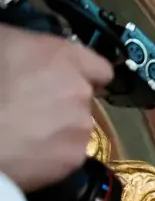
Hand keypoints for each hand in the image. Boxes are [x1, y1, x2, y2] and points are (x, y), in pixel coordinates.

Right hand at [0, 25, 112, 191]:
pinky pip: (67, 155)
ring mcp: (80, 126)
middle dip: (62, 103)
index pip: (99, 68)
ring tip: (25, 130)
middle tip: (30, 106)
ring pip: (76, 128)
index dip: (85, 75)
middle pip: (83, 99)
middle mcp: (80, 91)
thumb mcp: (4, 42)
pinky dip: (51, 155)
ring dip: (58, 129)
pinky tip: (26, 149)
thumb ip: (31, 49)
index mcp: (64, 58)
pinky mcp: (73, 158)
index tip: (69, 81)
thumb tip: (29, 57)